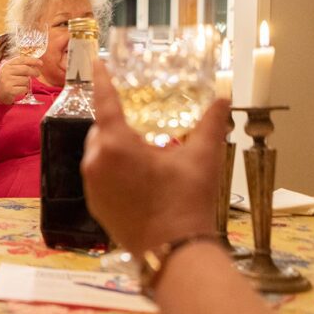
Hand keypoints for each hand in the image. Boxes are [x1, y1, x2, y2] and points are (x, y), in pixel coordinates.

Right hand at [0, 56, 41, 104]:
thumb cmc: (7, 79)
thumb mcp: (10, 70)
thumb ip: (20, 65)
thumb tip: (36, 64)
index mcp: (7, 64)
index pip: (22, 60)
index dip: (32, 60)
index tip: (41, 63)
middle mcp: (6, 71)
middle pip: (26, 69)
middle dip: (34, 72)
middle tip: (37, 74)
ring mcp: (7, 81)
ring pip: (26, 80)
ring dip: (27, 83)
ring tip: (21, 84)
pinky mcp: (9, 90)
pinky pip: (24, 89)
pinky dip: (24, 90)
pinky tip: (19, 89)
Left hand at [81, 62, 228, 254]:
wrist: (173, 251)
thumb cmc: (185, 203)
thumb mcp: (203, 158)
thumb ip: (210, 124)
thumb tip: (222, 99)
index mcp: (116, 145)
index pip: (106, 102)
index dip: (103, 79)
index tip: (96, 61)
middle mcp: (95, 162)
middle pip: (101, 129)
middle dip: (117, 123)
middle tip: (140, 123)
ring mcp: (91, 185)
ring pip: (98, 153)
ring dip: (115, 147)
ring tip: (143, 153)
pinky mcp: (94, 203)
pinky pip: (98, 175)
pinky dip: (112, 168)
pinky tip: (136, 176)